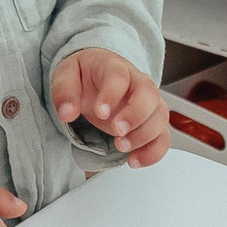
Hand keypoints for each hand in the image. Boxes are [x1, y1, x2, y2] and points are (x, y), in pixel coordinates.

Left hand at [51, 49, 170, 167]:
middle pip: (149, 94)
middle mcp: (136, 82)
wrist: (96, 76)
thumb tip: (66, 112)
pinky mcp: (151, 121)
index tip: (100, 112)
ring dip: (144, 136)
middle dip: (136, 116)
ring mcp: (147, 102)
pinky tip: (134, 160)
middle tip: (117, 131)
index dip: (112, 95)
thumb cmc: (85, 75)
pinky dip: (153, 152)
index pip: (119, 76)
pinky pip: (163, 137)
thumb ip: (64, 91)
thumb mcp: (65, 75)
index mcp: (113, 67)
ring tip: (121, 147)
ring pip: (160, 116)